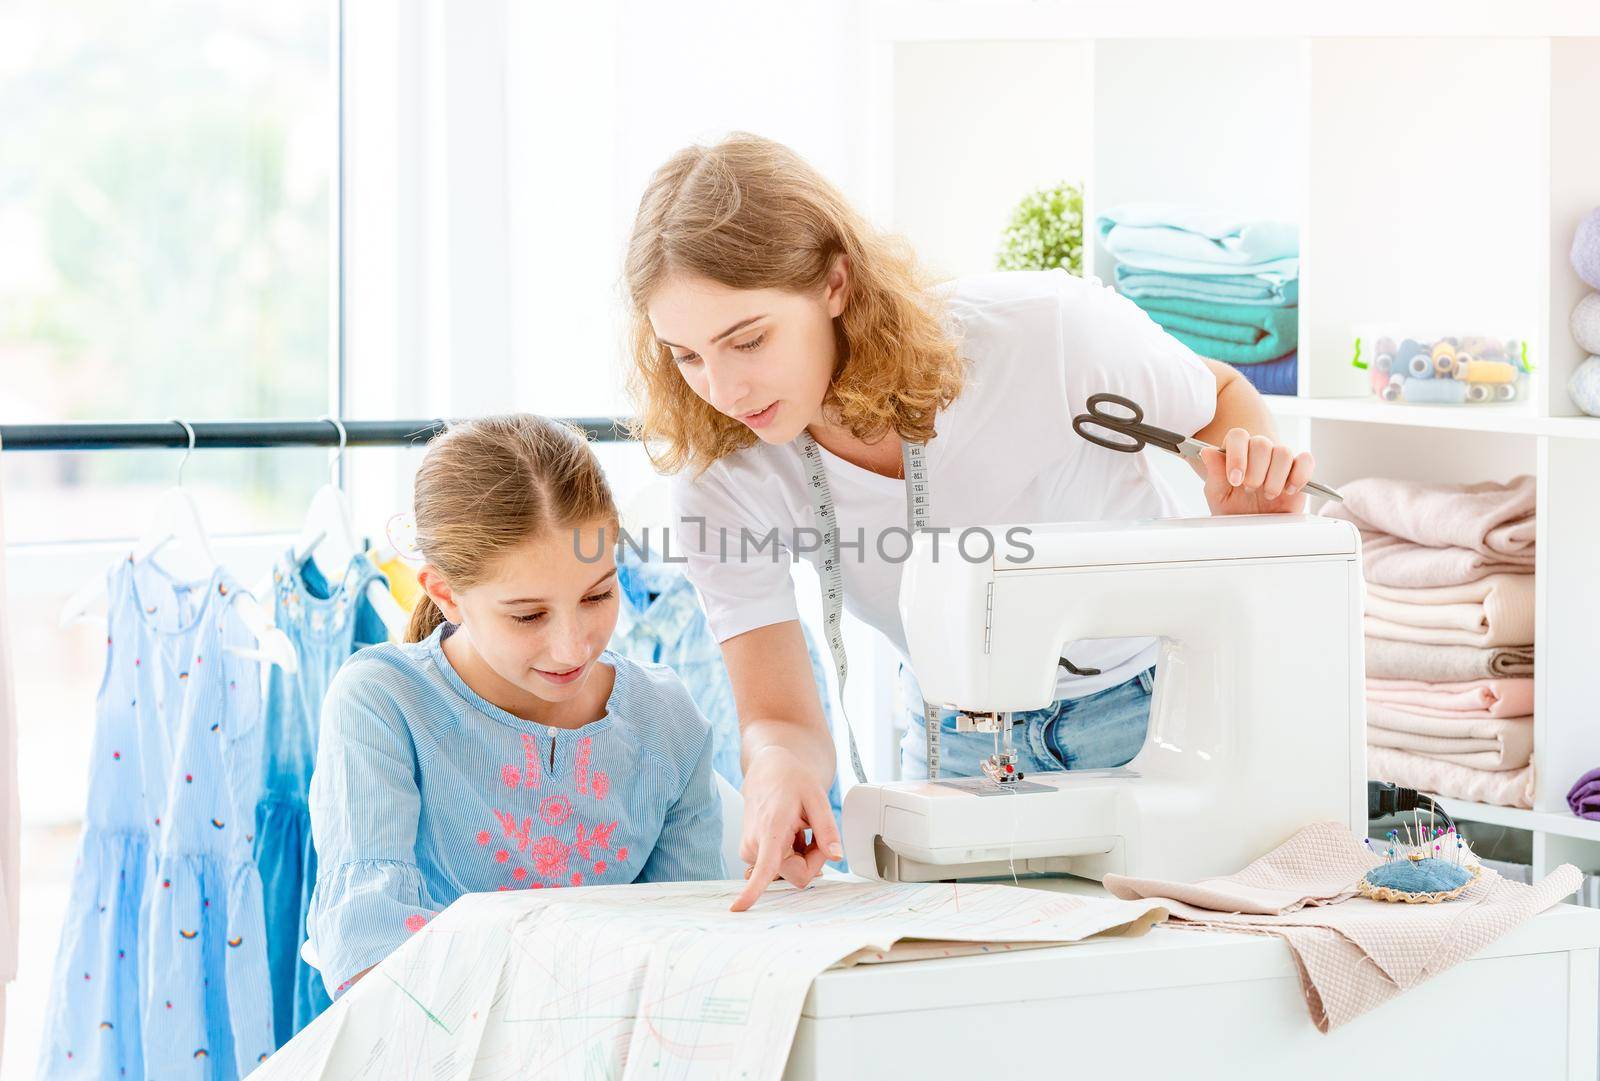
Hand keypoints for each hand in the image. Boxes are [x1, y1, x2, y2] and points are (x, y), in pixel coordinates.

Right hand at [731, 746, 842, 911]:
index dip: (754, 890)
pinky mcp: (751, 855)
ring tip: (799, 828)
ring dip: (802, 855)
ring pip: (790, 871)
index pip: (765, 867)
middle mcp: (755, 844)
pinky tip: (791, 833)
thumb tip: (835, 857)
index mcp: (771, 829)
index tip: (739, 908)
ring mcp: (750, 851)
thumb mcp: (818, 798)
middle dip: (813, 858)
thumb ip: (827, 830)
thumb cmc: (791, 780)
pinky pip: (781, 867)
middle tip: (813, 831)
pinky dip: (793, 853)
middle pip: (796, 873)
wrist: (769, 771)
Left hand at [1199, 428, 1315, 515]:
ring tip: (1268, 495)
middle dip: (1255, 471)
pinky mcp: (1299, 472)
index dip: (1237, 456)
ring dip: (1274, 477)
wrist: (1254, 530)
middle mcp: (1259, 453)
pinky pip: (1306, 461)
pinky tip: (1288, 491)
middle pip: (1261, 443)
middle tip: (1250, 489)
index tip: (1235, 480)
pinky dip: (1299, 475)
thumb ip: (1213, 473)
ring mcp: (1280, 461)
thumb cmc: (1234, 510)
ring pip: (1283, 452)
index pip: (1238, 436)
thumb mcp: (1218, 496)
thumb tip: (1208, 452)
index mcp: (1236, 452)